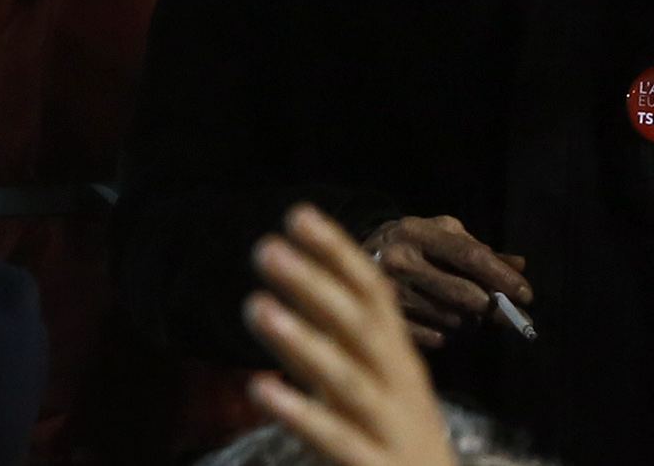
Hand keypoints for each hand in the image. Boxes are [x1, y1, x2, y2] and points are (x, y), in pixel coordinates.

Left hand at [247, 206, 457, 465]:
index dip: (338, 254)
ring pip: (347, 379)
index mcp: (396, 358)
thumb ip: (335, 335)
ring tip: (255, 306)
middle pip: (358, 327)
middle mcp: (398, 385)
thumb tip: (293, 275)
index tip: (298, 214)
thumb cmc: (390, 437)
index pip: (372, 295)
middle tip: (266, 248)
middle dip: (314, 285)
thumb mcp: (372, 380)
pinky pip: (336, 438)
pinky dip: (300, 413)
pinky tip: (260, 388)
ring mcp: (388, 428)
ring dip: (301, 340)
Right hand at [358, 213, 532, 347]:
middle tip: (508, 315)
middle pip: (463, 294)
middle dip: (492, 307)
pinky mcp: (383, 318)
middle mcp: (399, 258)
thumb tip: (520, 265)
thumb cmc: (411, 245)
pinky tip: (438, 321)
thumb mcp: (442, 236)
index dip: (502, 277)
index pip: (469, 255)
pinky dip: (445, 333)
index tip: (527, 295)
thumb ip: (481, 251)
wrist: (349, 259)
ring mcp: (389, 291)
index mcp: (416, 231)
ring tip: (463, 310)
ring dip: (467, 320)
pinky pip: (433, 337)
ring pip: (451, 319)